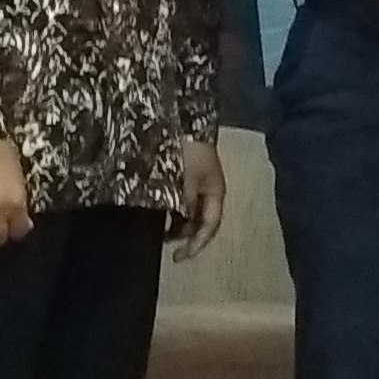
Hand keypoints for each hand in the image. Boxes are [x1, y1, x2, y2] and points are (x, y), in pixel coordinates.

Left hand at [170, 133, 226, 261]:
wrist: (187, 121)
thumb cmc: (189, 151)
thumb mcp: (186, 179)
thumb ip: (184, 201)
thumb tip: (180, 220)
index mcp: (216, 193)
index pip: (209, 226)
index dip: (196, 244)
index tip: (180, 256)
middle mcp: (210, 193)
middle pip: (202, 223)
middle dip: (187, 238)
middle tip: (170, 250)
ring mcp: (200, 186)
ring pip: (192, 215)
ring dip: (180, 227)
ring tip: (163, 235)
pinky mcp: (188, 180)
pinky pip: (184, 204)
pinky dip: (175, 214)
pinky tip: (162, 218)